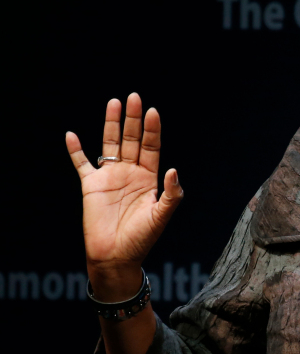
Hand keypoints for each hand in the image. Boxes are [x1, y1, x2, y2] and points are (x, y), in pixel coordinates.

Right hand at [66, 93, 182, 298]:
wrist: (116, 256)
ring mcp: (110, 177)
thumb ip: (171, 194)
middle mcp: (130, 173)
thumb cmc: (141, 239)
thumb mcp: (161, 216)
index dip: (152, 130)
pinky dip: (75, 150)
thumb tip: (173, 170)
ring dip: (111, 124)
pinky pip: (81, 163)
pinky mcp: (91, 186)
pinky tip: (72, 135)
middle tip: (134, 97)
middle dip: (133, 119)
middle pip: (132, 139)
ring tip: (114, 103)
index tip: (153, 112)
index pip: (152, 147)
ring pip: (111, 144)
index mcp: (149, 178)